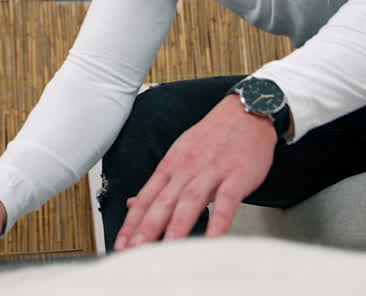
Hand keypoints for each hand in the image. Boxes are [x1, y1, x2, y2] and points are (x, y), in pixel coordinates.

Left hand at [115, 94, 275, 250]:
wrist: (244, 113)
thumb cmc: (212, 138)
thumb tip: (133, 204)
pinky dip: (220, 220)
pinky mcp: (237, 175)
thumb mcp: (178, 156)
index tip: (121, 245)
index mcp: (170, 167)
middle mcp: (186, 170)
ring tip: (169, 249)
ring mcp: (211, 172)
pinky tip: (214, 238)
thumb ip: (158, 184)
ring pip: (190, 201)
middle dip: (147, 229)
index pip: (146, 199)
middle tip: (135, 252)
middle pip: (163, 202)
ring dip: (178, 226)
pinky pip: (227, 200)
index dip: (132, 223)